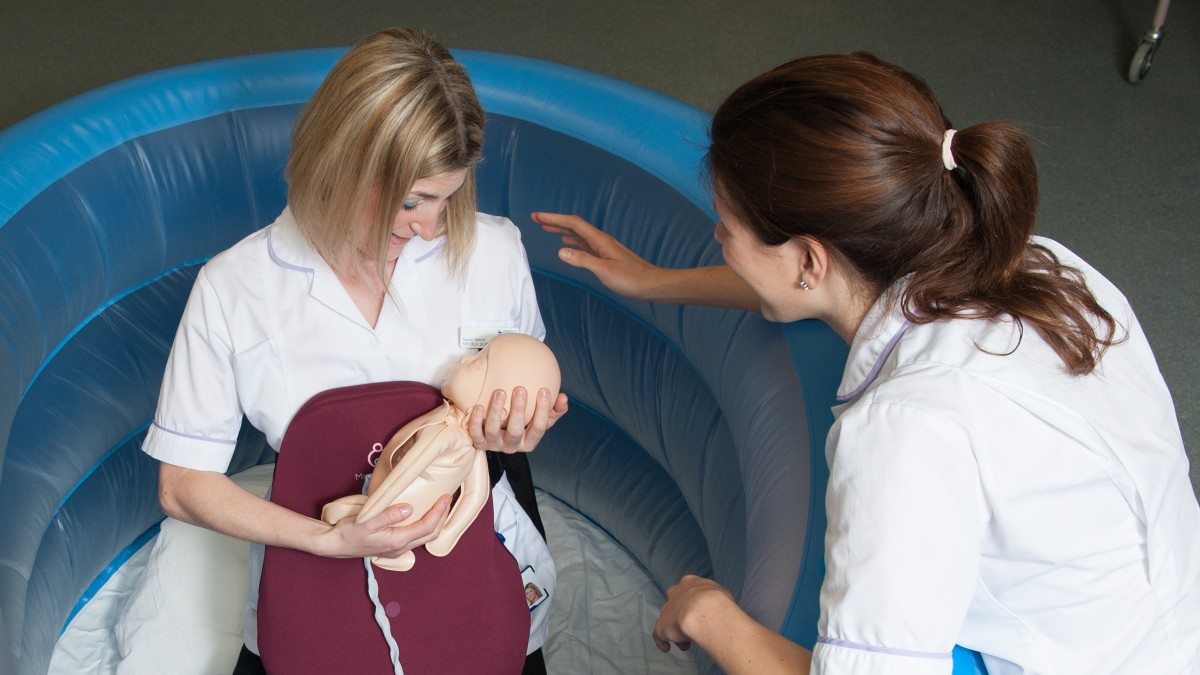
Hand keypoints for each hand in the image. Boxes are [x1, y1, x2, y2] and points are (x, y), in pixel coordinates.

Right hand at [322, 493, 451, 559]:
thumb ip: (389, 515)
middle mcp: (400, 547)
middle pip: (431, 534)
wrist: (334, 545)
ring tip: (438, 506)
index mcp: (397, 540)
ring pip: (424, 537)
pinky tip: (421, 516)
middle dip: (442, 516)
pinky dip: (424, 526)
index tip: (445, 497)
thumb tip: (409, 508)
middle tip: (446, 499)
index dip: (439, 511)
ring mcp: (397, 549)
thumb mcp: (367, 521)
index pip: (427, 526)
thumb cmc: (348, 533)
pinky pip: (415, 537)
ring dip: (435, 522)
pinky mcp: (392, 547)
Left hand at [467, 385, 568, 452]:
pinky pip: (476, 433)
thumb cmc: (523, 423)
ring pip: (493, 431)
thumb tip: (563, 397)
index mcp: (529, 441)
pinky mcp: (480, 442)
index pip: (539, 428)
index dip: (543, 410)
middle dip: (518, 410)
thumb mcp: (540, 419)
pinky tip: (478, 406)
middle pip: (516, 431)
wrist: (497, 432)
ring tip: (500, 392)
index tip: (544, 390)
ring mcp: (494, 445)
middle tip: (520, 389)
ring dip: (496, 411)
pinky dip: (476, 420)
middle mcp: (512, 446)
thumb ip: (554, 410)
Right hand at [533, 212, 664, 300]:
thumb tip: (561, 251)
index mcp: (600, 240)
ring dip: (562, 230)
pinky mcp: (606, 255)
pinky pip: (584, 244)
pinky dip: (572, 241)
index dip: (554, 218)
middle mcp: (601, 240)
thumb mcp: (604, 271)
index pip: (573, 224)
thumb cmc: (631, 279)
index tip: (537, 216)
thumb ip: (582, 260)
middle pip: (574, 226)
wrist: (651, 284)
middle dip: (555, 221)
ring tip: (547, 229)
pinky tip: (567, 244)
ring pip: (578, 234)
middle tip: (537, 219)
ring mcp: (604, 247)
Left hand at [652, 574, 735, 653]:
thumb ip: (715, 599)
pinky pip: (658, 634)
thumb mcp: (722, 594)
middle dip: (682, 616)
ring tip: (686, 644)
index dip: (694, 605)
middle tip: (692, 629)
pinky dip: (662, 642)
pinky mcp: (661, 625)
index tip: (700, 615)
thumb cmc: (717, 602)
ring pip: (668, 620)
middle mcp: (676, 593)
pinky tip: (667, 648)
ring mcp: (667, 609)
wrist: (704, 610)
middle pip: (676, 604)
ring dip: (675, 632)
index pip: (688, 592)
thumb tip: (720, 607)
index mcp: (690, 583)